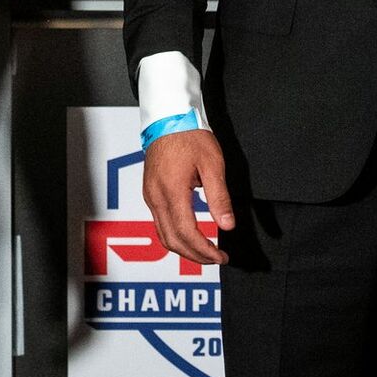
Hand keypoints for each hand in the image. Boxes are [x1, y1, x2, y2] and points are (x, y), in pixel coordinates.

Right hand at [142, 129, 233, 266]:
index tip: (221, 257)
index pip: (187, 233)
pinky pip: (159, 223)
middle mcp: (156, 197)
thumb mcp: (212, 164)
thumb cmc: (190, 136)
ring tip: (204, 251)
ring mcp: (150, 195)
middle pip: (172, 240)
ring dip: (184, 249)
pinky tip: (189, 235)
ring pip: (163, 234)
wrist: (168, 118)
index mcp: (172, 191)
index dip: (205, 250)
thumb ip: (219, 197)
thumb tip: (228, 225)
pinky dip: (174, 236)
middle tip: (216, 258)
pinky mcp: (149, 192)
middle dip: (195, 255)